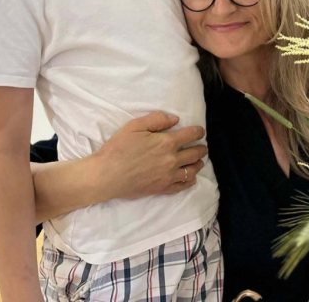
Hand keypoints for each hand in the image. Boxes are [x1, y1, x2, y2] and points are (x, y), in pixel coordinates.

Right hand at [92, 112, 206, 199]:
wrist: (106, 175)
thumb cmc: (118, 148)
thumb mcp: (135, 126)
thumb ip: (157, 120)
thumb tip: (175, 119)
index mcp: (166, 142)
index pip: (191, 135)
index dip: (199, 132)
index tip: (200, 131)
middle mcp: (172, 159)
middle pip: (195, 153)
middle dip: (201, 148)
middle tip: (202, 146)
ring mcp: (168, 176)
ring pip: (192, 170)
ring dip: (198, 164)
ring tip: (199, 160)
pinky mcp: (162, 188)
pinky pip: (183, 185)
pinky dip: (190, 180)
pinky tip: (191, 177)